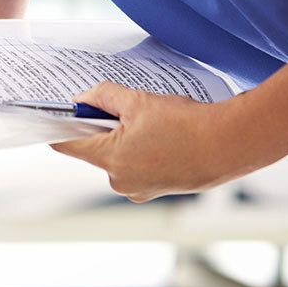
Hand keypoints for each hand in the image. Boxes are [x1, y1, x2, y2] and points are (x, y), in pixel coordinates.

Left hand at [49, 82, 275, 202]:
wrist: (230, 145)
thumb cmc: (185, 124)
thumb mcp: (137, 101)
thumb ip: (103, 96)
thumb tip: (82, 98)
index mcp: (110, 160)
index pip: (67, 145)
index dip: (60, 126)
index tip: (57, 113)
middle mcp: (120, 181)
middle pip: (95, 150)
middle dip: (103, 127)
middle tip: (122, 108)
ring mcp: (140, 189)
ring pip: (118, 157)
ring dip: (125, 138)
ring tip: (152, 121)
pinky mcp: (158, 190)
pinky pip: (139, 166)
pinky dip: (143, 149)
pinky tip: (165, 135)